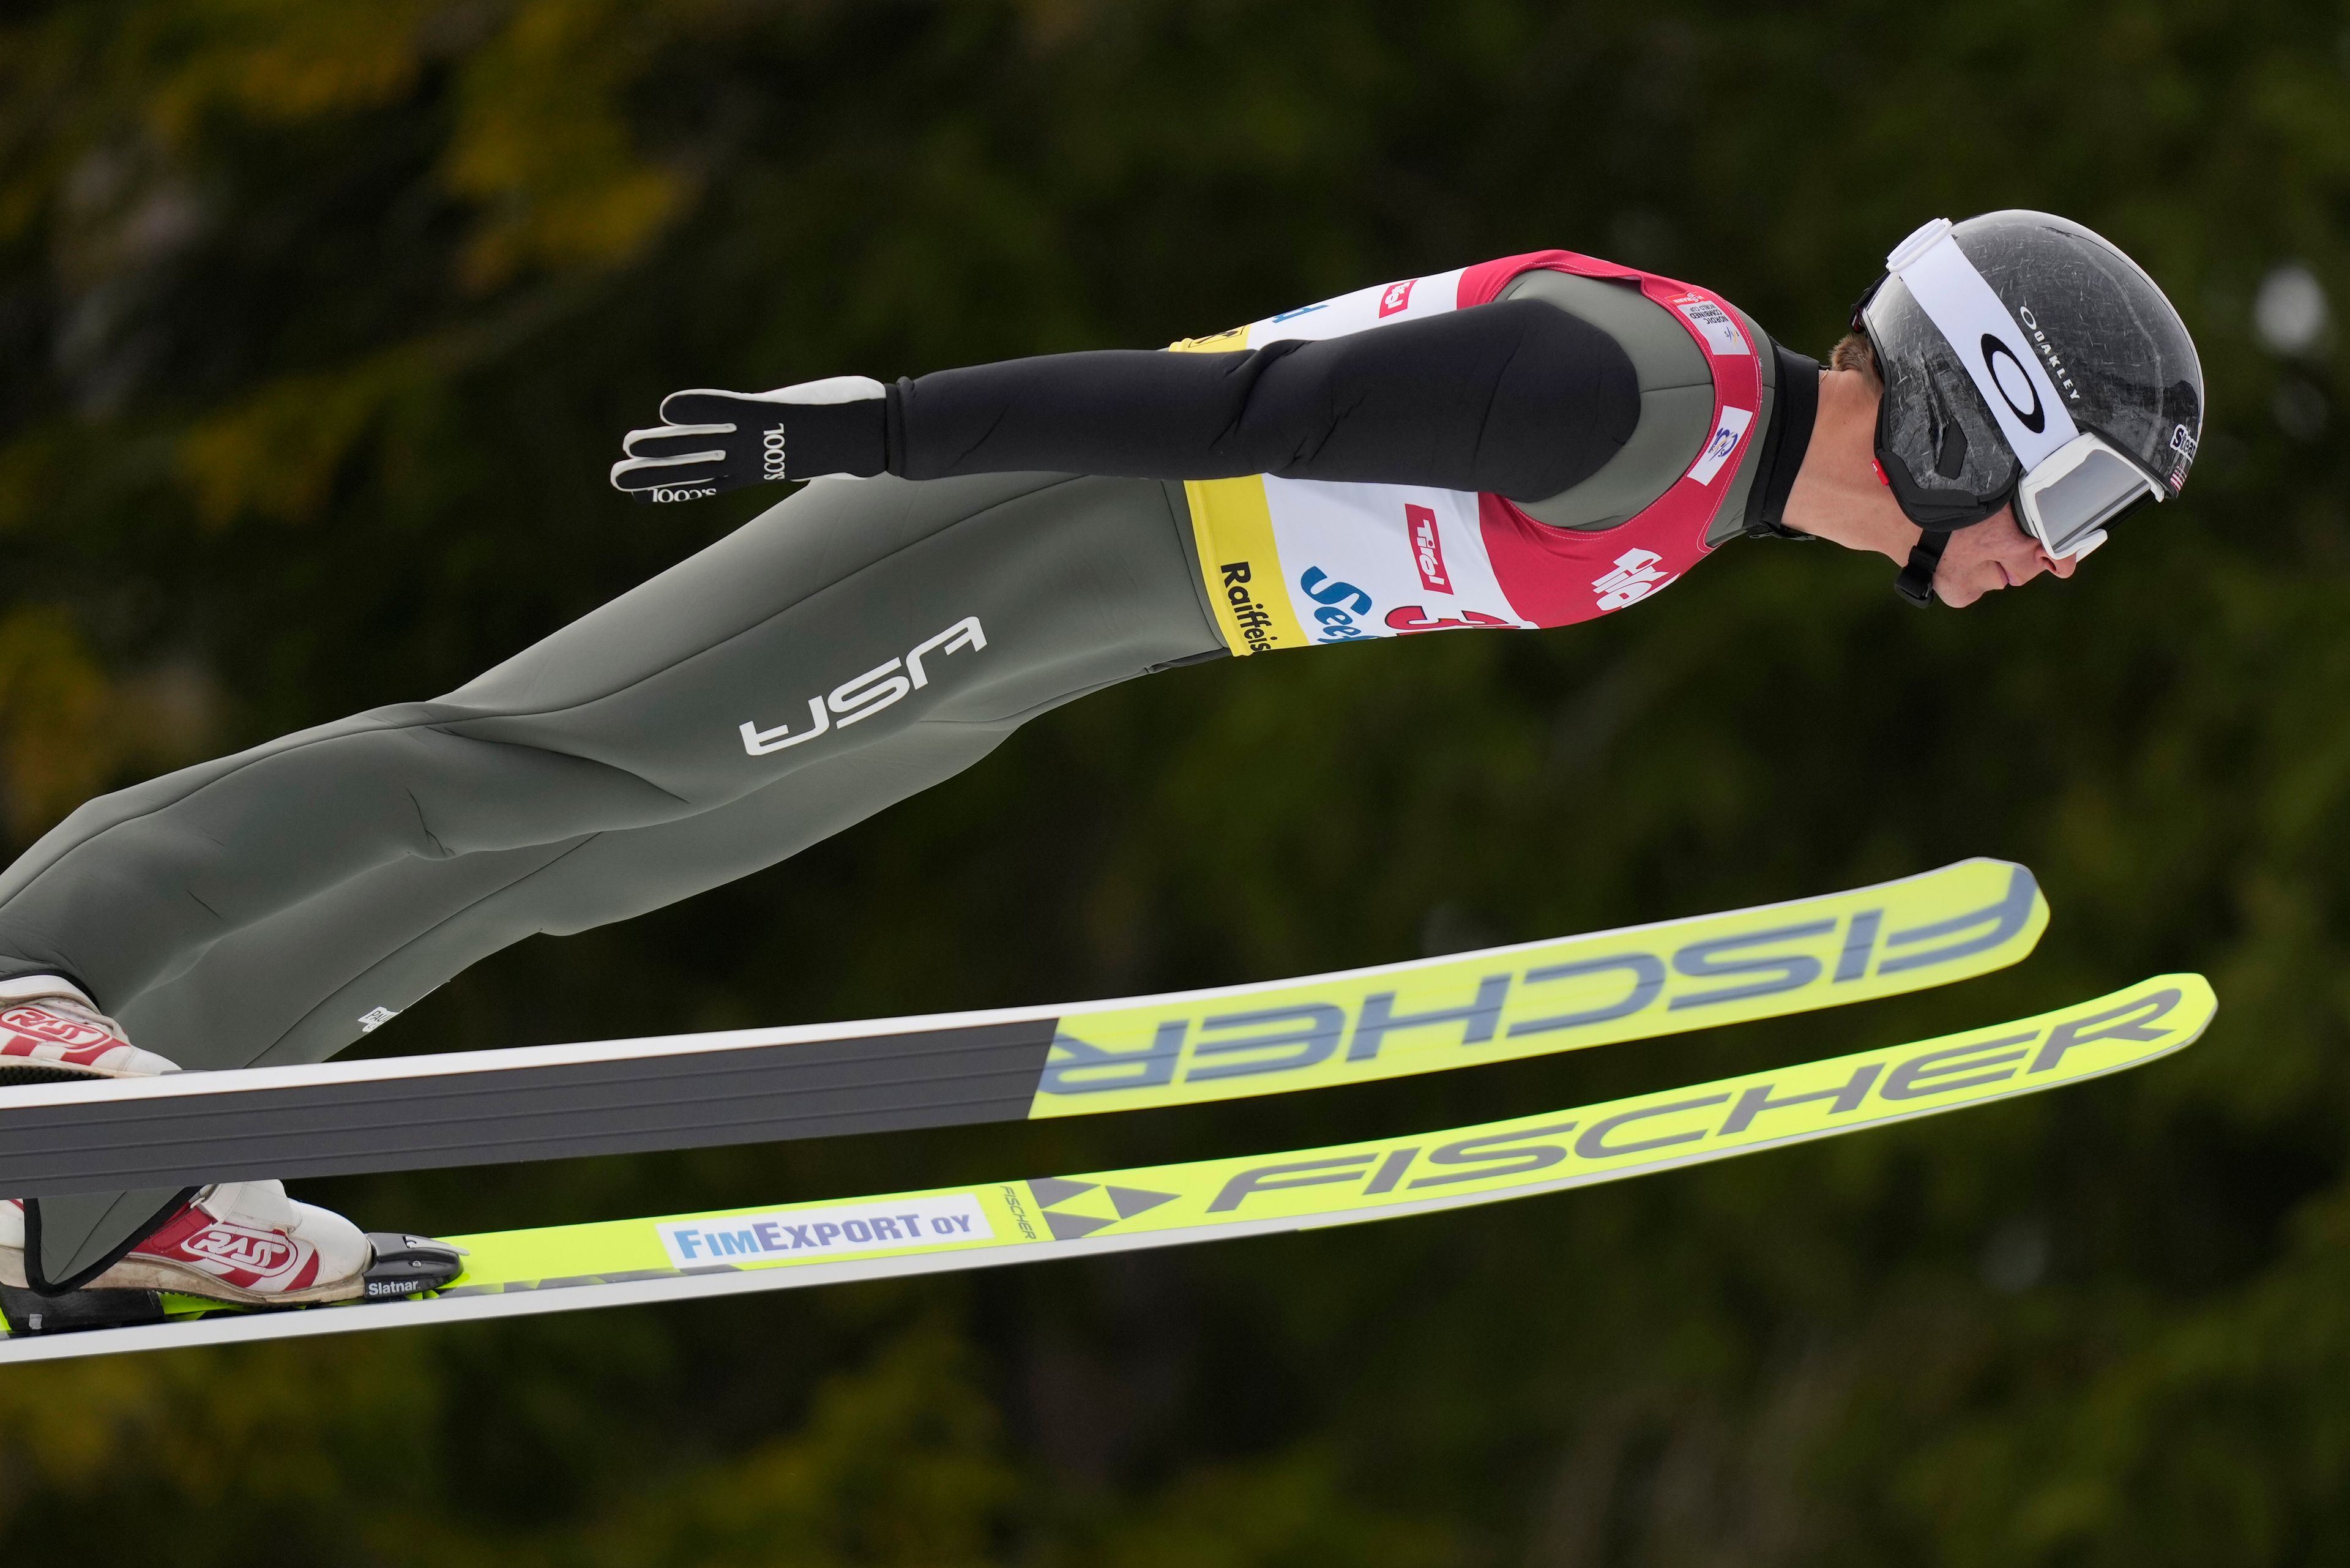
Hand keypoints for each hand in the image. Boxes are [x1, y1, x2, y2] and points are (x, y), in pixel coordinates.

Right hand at [609, 376, 888, 502]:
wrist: (886, 436)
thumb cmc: (860, 438)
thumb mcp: (822, 446)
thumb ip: (803, 450)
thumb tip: (802, 463)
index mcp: (767, 467)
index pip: (712, 480)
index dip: (677, 485)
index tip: (645, 490)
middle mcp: (759, 459)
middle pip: (698, 470)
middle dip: (657, 473)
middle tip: (616, 477)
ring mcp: (765, 440)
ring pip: (704, 447)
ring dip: (664, 448)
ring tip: (627, 450)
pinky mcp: (775, 416)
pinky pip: (730, 411)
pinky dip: (699, 410)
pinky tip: (667, 409)